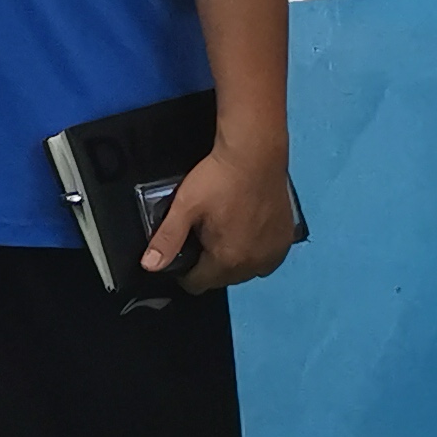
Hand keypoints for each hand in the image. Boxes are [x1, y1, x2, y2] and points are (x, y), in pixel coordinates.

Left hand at [139, 136, 296, 294]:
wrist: (256, 153)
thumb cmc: (218, 178)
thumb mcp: (185, 207)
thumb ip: (167, 239)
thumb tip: (149, 266)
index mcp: (228, 260)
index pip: (199, 284)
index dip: (185, 272)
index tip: (182, 254)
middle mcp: (255, 263)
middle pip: (223, 278)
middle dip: (210, 265)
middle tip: (202, 236)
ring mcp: (274, 251)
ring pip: (246, 269)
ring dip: (234, 260)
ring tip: (224, 233)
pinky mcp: (286, 237)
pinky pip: (266, 257)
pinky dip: (255, 251)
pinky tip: (246, 232)